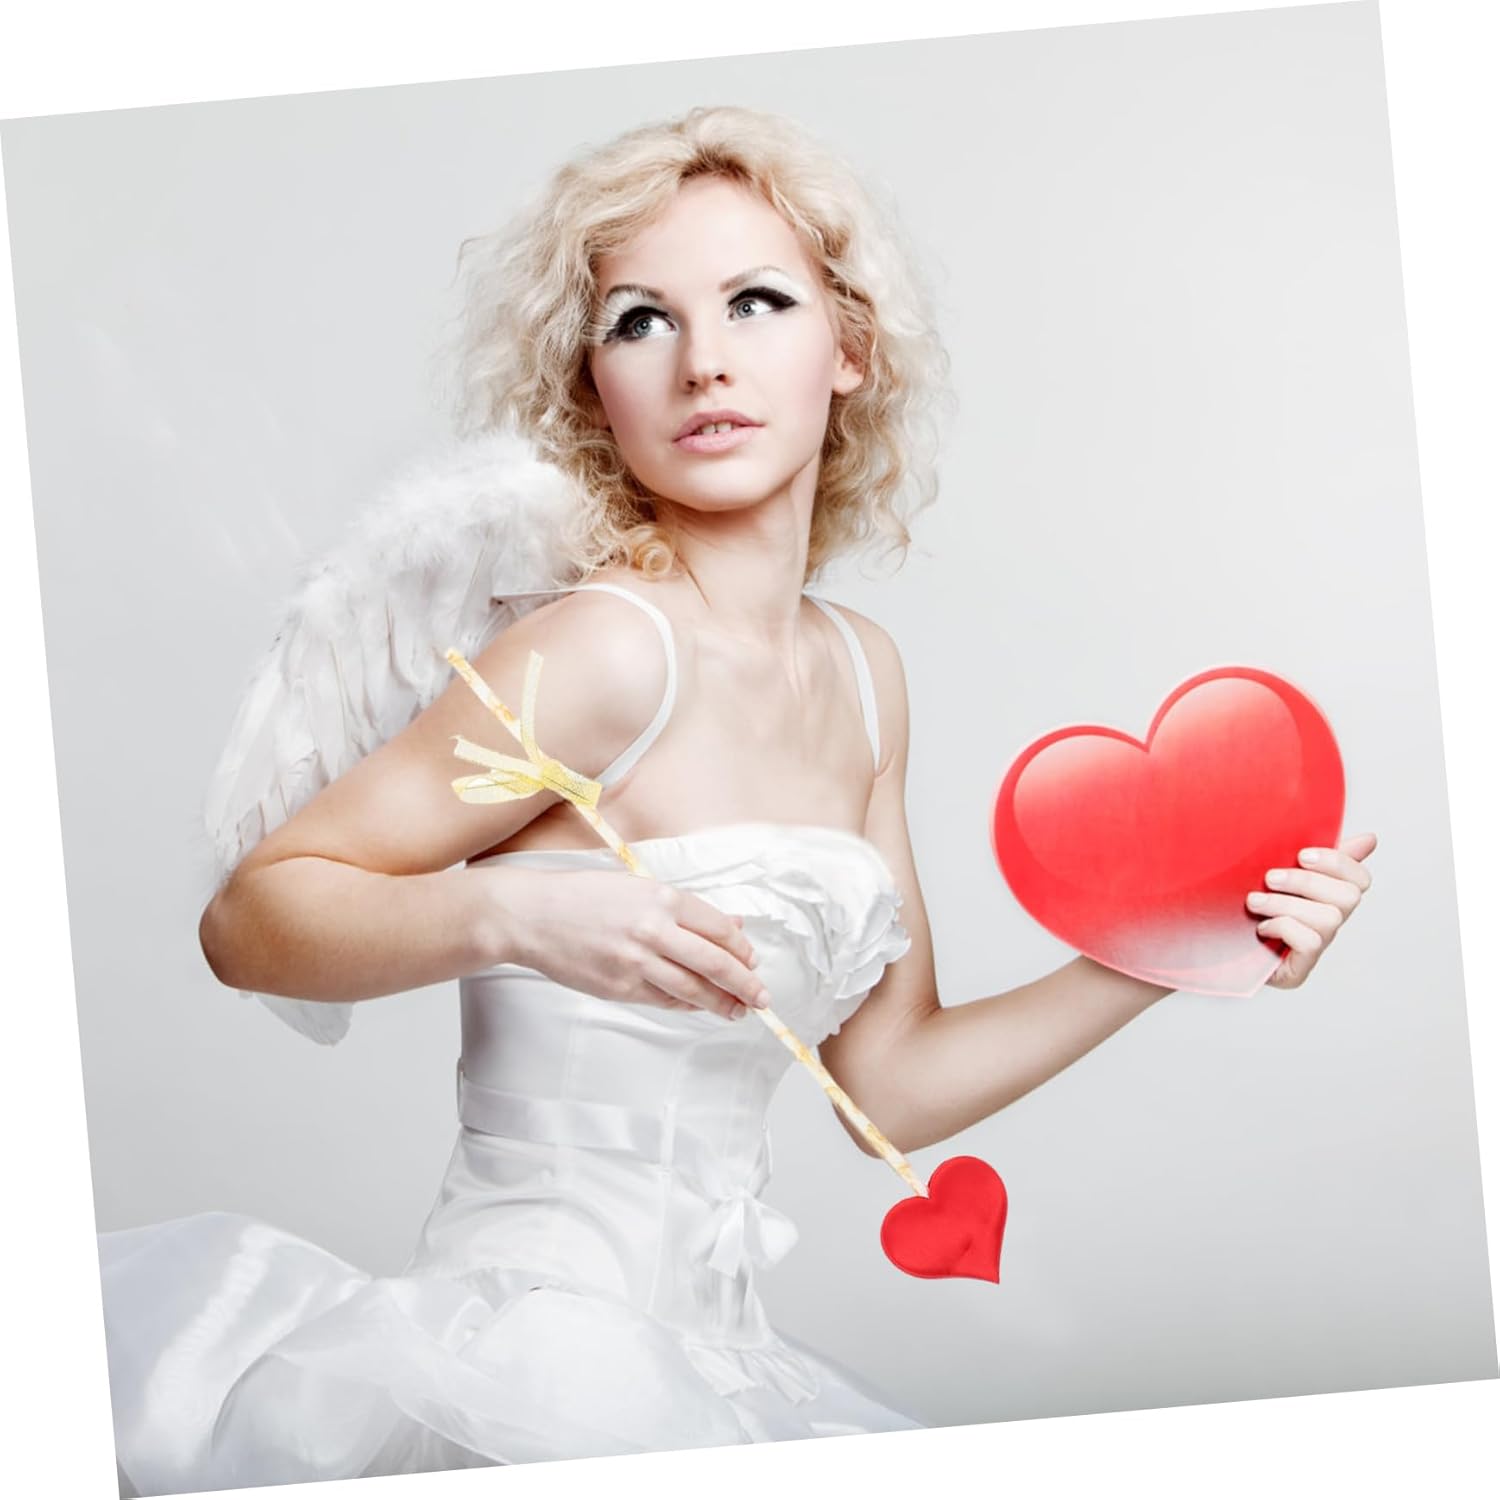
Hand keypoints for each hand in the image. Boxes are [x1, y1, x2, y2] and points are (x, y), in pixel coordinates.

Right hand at [492, 867, 770, 1020]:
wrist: (532, 916)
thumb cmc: (583, 896)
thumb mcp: (637, 888)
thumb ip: (684, 909)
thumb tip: (731, 925)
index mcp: (661, 897)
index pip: (718, 928)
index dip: (741, 948)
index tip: (752, 959)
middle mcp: (653, 929)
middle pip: (715, 962)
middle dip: (744, 983)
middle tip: (762, 996)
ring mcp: (636, 962)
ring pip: (693, 989)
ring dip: (722, 1003)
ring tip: (739, 1010)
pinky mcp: (620, 988)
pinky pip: (664, 1001)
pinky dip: (686, 1005)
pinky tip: (699, 1006)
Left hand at [1247, 832, 1376, 990]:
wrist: (1217, 945)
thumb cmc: (1248, 907)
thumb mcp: (1278, 875)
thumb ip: (1314, 857)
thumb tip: (1369, 839)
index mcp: (1328, 897)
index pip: (1360, 879)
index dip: (1339, 863)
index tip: (1303, 855)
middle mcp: (1330, 922)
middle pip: (1349, 897)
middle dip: (1306, 882)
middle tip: (1270, 877)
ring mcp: (1317, 947)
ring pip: (1328, 919)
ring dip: (1286, 905)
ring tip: (1254, 901)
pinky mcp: (1300, 970)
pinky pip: (1310, 943)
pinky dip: (1284, 928)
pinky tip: (1262, 928)